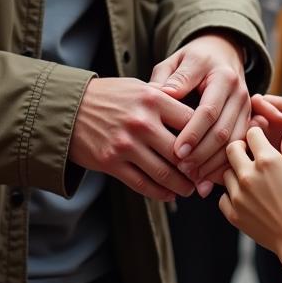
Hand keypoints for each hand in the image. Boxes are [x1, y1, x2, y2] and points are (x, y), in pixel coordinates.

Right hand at [69, 77, 195, 200]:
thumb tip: (196, 119)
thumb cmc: (109, 96)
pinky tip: (169, 194)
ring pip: (165, 173)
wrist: (68, 108)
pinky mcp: (111, 162)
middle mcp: (141, 121)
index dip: (206, 139)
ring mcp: (125, 144)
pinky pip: (143, 184)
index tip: (213, 151)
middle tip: (205, 177)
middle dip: (197, 169)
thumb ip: (165, 101)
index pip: (191, 122)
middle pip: (182, 152)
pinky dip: (160, 193)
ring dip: (182, 186)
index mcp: (152, 99)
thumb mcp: (138, 88)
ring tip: (190, 189)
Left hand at [151, 33, 250, 193]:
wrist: (222, 53)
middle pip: (224, 131)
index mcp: (223, 76)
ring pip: (234, 144)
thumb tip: (162, 93)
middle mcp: (240, 93)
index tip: (176, 150)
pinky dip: (223, 167)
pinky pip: (238, 149)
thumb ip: (171, 77)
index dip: (193, 133)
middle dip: (202, 154)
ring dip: (213, 165)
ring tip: (191, 179)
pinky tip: (206, 181)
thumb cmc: (194, 59)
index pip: (209, 110)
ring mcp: (247, 109)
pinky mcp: (248, 122)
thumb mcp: (179, 60)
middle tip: (181, 170)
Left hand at [219, 127, 281, 266]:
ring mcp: (238, 195)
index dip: (256, 134)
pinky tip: (245, 197)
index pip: (251, 133)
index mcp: (267, 161)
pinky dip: (231, 195)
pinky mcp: (233, 214)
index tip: (259, 139)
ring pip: (225, 173)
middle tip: (249, 155)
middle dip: (240, 148)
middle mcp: (248, 175)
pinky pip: (223, 197)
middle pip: (232, 149)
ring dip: (235, 172)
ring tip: (249, 179)